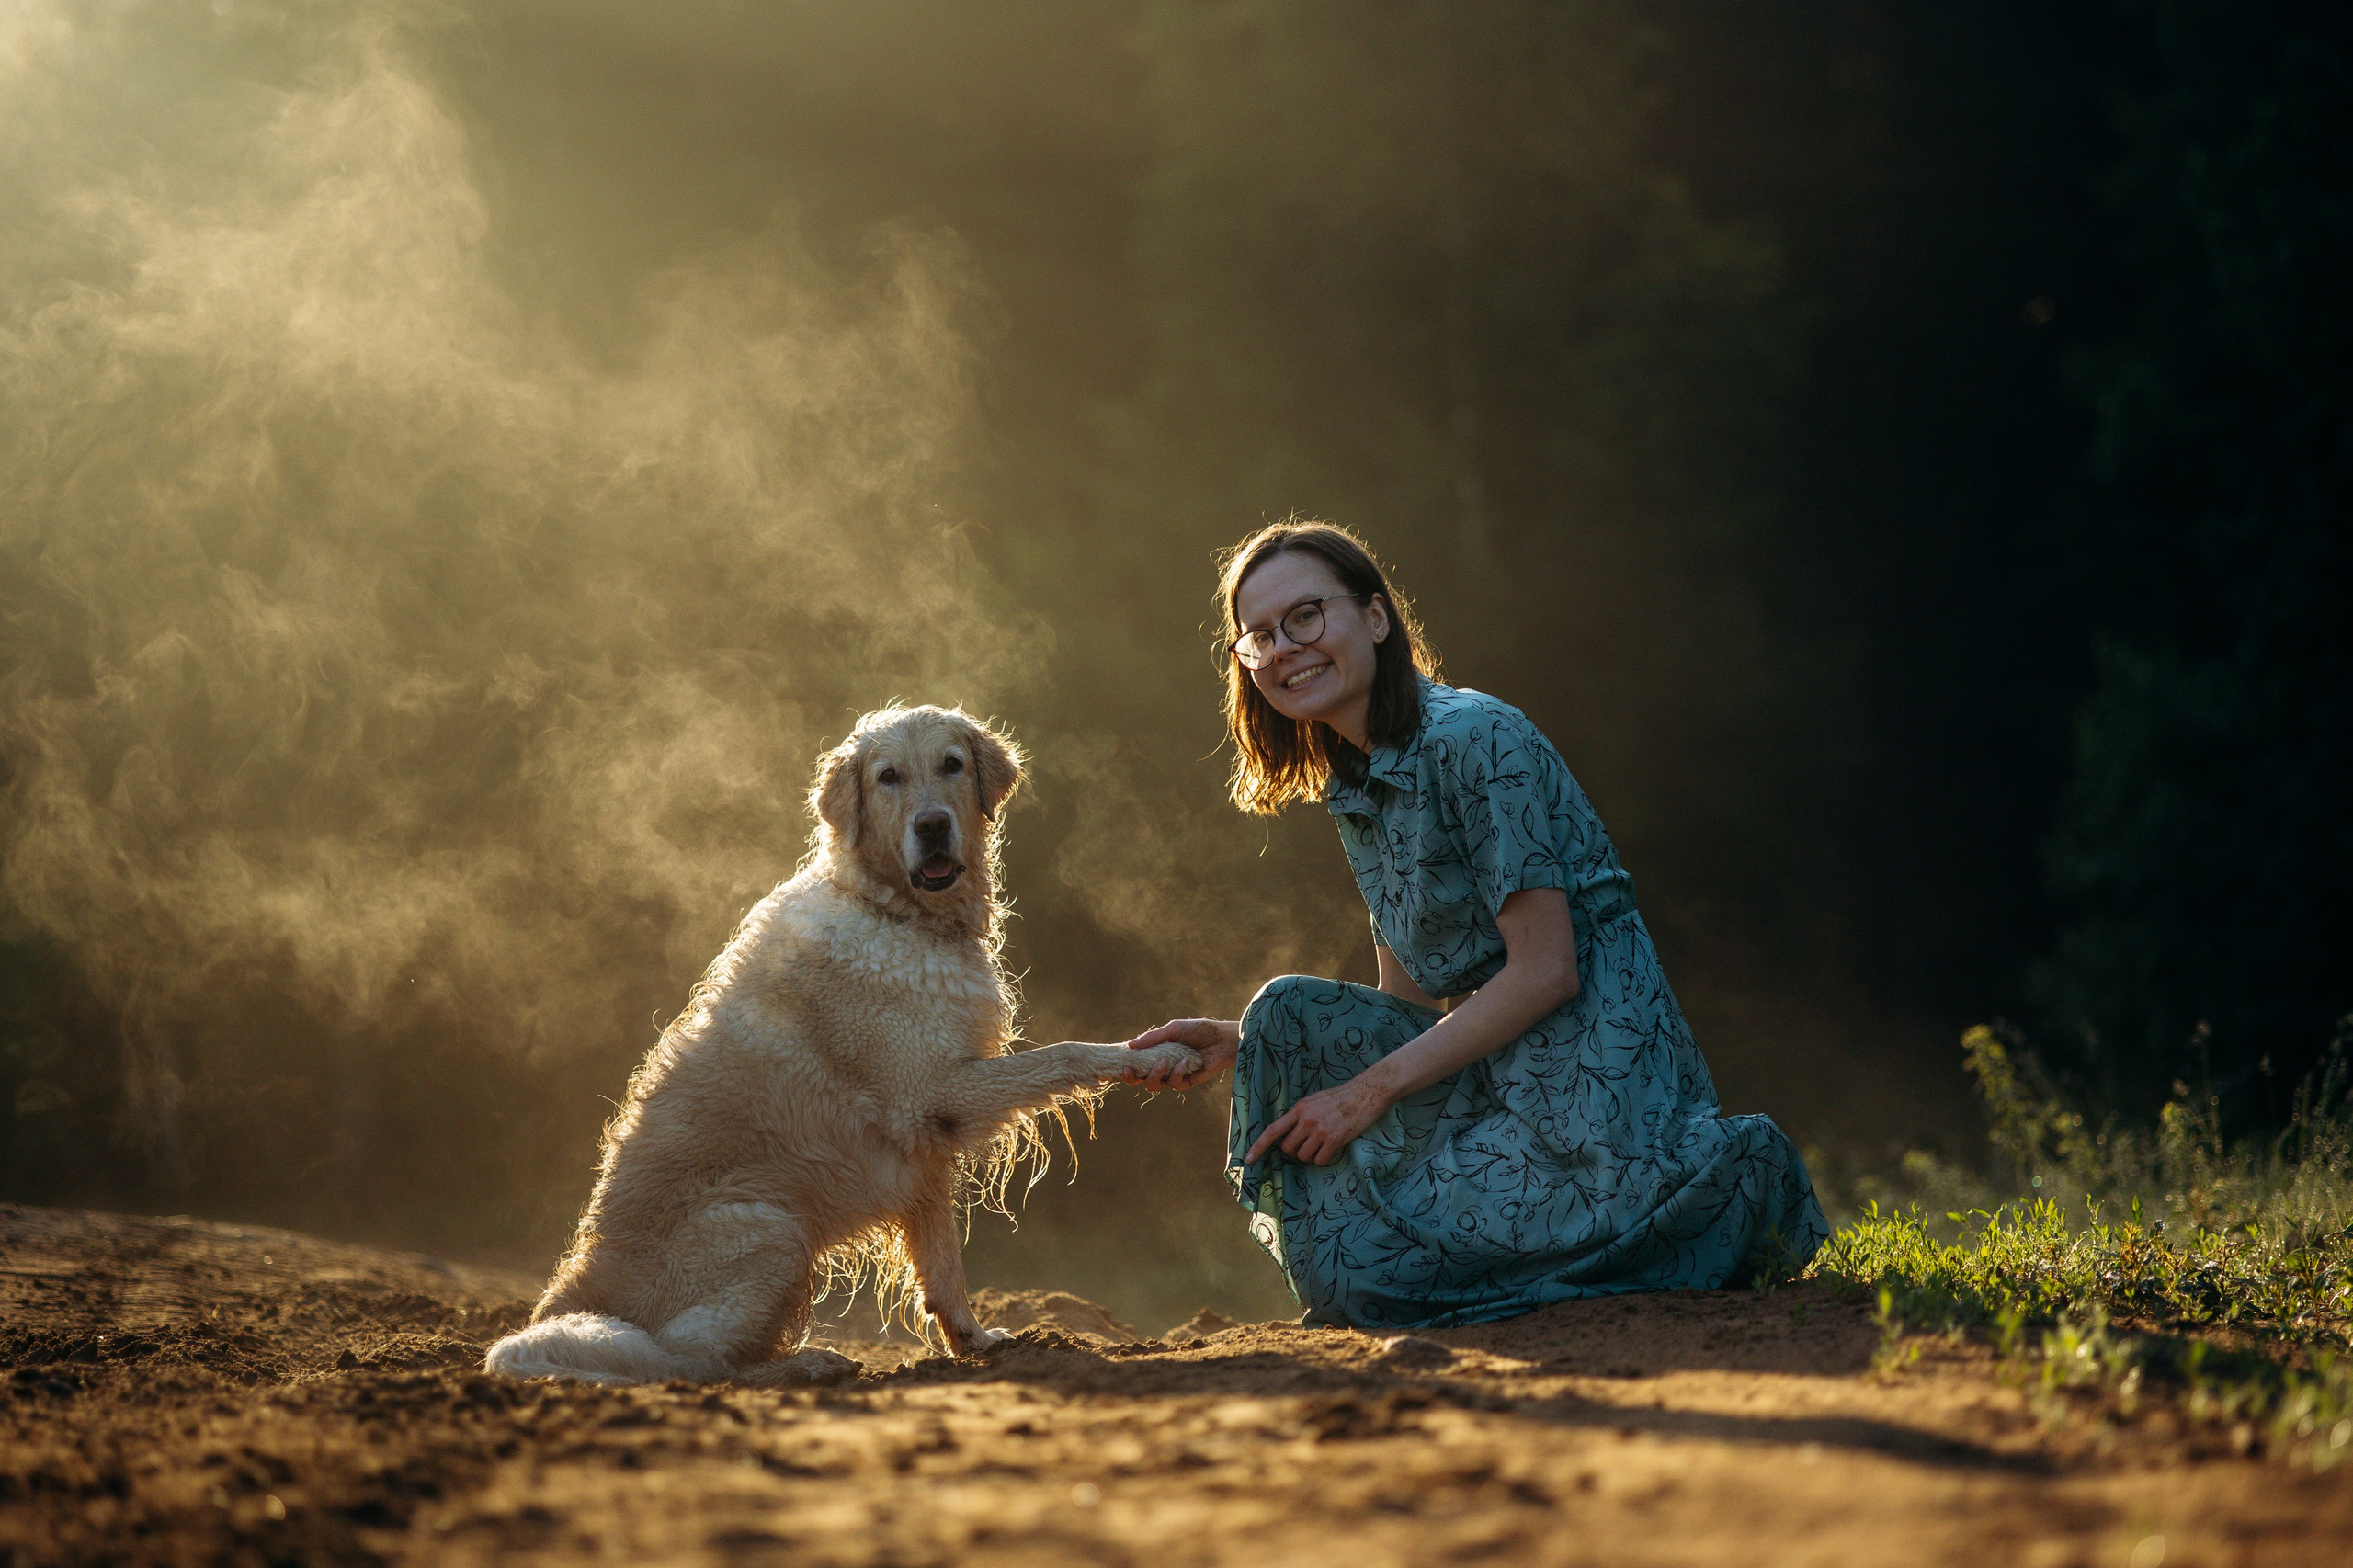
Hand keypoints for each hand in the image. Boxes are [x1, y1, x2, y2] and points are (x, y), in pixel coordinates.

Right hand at [1122, 1018, 1239, 1090]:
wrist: (1224, 1039)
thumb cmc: (1200, 1030)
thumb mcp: (1175, 1029)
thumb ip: (1153, 1038)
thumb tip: (1129, 1045)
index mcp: (1156, 1052)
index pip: (1136, 1063)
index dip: (1126, 1068)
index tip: (1122, 1065)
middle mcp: (1162, 1066)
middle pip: (1141, 1080)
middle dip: (1134, 1077)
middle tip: (1132, 1069)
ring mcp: (1174, 1075)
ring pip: (1155, 1085)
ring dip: (1156, 1073)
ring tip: (1166, 1060)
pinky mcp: (1187, 1082)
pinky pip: (1174, 1084)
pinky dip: (1177, 1073)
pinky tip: (1185, 1061)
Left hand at [1244, 1075, 1389, 1166]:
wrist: (1366, 1093)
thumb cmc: (1341, 1096)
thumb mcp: (1314, 1100)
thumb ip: (1301, 1115)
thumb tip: (1289, 1132)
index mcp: (1299, 1109)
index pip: (1273, 1130)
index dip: (1259, 1146)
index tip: (1249, 1159)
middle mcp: (1306, 1120)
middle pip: (1288, 1149)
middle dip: (1294, 1152)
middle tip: (1307, 1145)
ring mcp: (1320, 1130)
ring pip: (1303, 1156)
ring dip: (1311, 1156)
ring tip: (1323, 1144)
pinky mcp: (1335, 1140)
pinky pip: (1320, 1160)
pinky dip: (1323, 1159)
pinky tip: (1332, 1149)